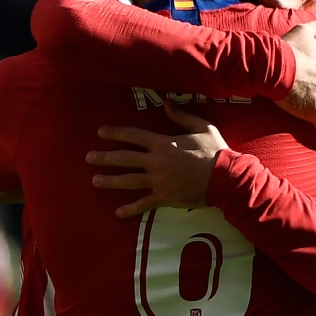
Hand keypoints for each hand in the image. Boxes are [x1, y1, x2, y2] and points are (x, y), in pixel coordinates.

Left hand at [87, 102, 226, 217]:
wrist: (225, 178)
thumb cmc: (215, 151)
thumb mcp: (202, 127)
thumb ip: (182, 116)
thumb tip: (167, 103)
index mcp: (163, 143)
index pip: (133, 135)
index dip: (116, 133)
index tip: (101, 132)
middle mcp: (156, 162)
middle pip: (124, 158)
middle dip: (104, 157)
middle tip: (89, 157)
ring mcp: (158, 181)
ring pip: (128, 181)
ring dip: (110, 181)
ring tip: (95, 180)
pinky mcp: (165, 198)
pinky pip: (144, 204)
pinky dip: (131, 209)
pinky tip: (119, 212)